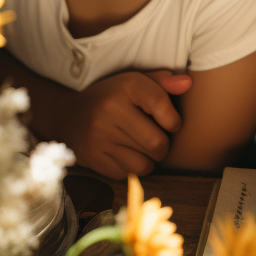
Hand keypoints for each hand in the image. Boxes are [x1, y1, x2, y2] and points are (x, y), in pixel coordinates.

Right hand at [48, 69, 191, 177]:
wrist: (68, 115)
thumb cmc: (113, 98)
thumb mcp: (135, 82)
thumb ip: (163, 82)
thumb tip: (187, 84)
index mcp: (126, 86)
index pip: (163, 108)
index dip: (173, 121)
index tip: (168, 122)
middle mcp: (110, 109)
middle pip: (157, 143)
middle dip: (163, 146)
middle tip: (155, 138)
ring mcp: (99, 136)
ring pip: (144, 163)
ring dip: (149, 159)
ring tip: (141, 147)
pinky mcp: (92, 157)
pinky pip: (127, 173)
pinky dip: (131, 167)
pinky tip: (124, 153)